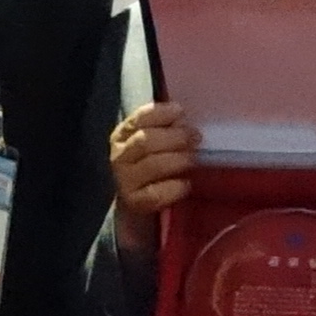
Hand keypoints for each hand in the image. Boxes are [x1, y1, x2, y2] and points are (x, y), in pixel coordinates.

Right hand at [104, 99, 204, 253]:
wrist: (137, 203)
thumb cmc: (151, 165)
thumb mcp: (154, 142)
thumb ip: (165, 128)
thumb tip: (183, 119)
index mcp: (123, 134)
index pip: (139, 118)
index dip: (161, 113)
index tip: (181, 112)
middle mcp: (119, 156)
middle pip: (145, 141)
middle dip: (175, 137)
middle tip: (195, 138)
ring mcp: (124, 181)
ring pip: (152, 165)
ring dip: (178, 160)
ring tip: (192, 160)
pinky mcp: (134, 203)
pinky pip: (157, 194)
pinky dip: (175, 187)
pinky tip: (186, 184)